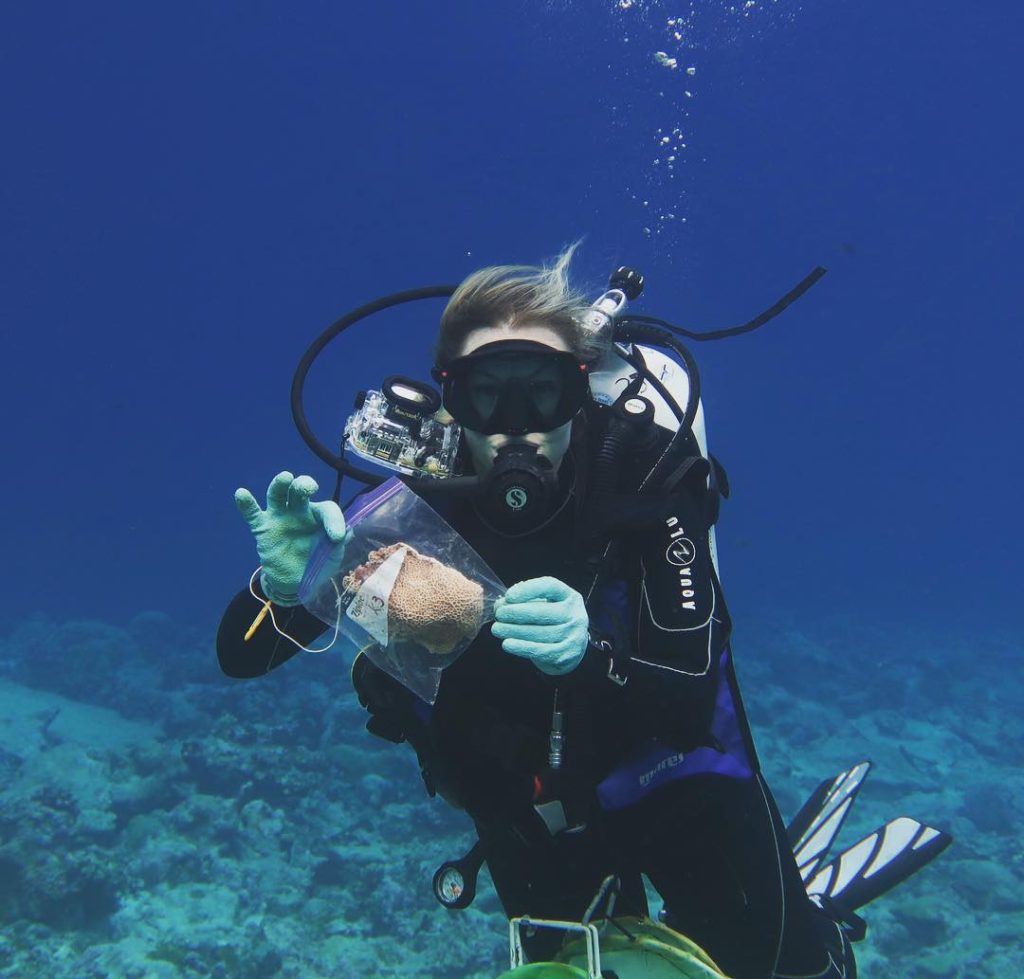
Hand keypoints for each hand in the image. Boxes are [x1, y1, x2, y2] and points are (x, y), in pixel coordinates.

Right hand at [235, 471, 347, 605]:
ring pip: (278, 495)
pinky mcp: (263, 528)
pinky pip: (252, 514)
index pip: (327, 509)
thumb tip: (347, 532)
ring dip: (280, 485)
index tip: (337, 538)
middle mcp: (299, 511)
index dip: (333, 520)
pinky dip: (246, 504)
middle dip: (304, 484)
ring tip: (285, 477)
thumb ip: (337, 543)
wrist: (296, 583)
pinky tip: (242, 494)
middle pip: (300, 490)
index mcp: (319, 515)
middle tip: (310, 488)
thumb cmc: (317, 562)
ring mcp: (280, 518)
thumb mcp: (332, 556)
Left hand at [491, 576, 588, 675]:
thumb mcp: (544, 605)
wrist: (571, 649)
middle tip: (499, 614)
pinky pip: (539, 650)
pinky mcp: (565, 655)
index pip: (550, 586)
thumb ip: (524, 601)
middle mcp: (575, 615)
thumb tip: (501, 603)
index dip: (528, 589)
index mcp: (570, 597)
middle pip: (542, 612)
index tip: (508, 596)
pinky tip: (507, 644)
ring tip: (497, 629)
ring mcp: (573, 637)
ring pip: (538, 632)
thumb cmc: (551, 621)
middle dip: (516, 613)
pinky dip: (521, 647)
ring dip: (513, 630)